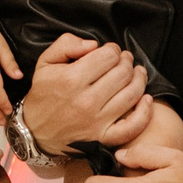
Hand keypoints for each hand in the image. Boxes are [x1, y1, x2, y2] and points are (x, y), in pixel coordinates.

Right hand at [22, 34, 153, 156]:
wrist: (35, 133)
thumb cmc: (43, 96)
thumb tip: (93, 44)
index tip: (110, 51)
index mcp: (71, 79)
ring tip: (137, 72)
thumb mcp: (44, 63)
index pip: (108, 56)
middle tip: (124, 60)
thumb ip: (66, 45)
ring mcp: (97, 121)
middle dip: (126, 61)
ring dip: (139, 79)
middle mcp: (87, 100)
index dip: (113, 49)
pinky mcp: (104, 138)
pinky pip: (132, 126)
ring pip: (132, 94)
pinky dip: (145, 112)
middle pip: (123, 73)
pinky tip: (146, 99)